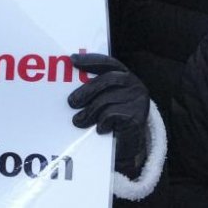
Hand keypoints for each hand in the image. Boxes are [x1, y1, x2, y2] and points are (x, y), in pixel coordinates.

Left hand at [67, 53, 148, 176]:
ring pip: (106, 100)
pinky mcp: (137, 118)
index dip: (91, 60)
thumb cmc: (113, 121)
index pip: (109, 63)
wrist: (129, 147)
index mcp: (127, 77)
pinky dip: (101, 123)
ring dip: (88, 112)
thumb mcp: (104, 101)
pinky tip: (100, 129)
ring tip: (78, 121)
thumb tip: (68, 83)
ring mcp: (139, 101)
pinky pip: (111, 115)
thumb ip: (95, 89)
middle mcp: (136, 86)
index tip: (73, 60)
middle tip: (71, 102)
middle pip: (107, 80)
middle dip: (86, 90)